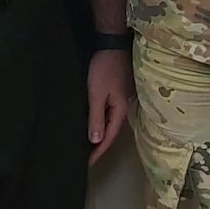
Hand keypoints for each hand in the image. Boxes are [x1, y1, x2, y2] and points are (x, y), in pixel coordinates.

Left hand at [86, 49, 132, 163]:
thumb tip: (96, 141)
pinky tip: (94, 123)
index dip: (97, 152)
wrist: (113, 44)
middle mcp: (123, 107)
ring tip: (88, 146)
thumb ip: (97, 117)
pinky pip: (109, 113)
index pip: (108, 137)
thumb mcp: (97, 94)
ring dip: (100, 135)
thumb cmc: (105, 68)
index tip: (86, 164)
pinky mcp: (117, 92)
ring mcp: (122, 99)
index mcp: (120, 110)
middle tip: (86, 159)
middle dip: (99, 147)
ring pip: (110, 122)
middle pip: (111, 132)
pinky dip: (101, 122)